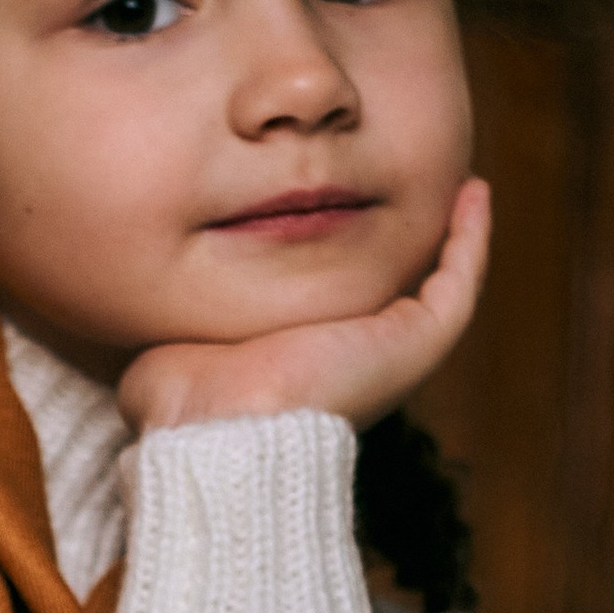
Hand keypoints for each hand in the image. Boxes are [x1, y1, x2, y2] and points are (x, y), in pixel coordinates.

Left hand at [118, 177, 491, 434]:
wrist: (218, 431)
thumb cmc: (183, 405)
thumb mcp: (165, 350)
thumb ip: (167, 328)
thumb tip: (139, 328)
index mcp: (299, 365)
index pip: (330, 304)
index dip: (340, 259)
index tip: (337, 210)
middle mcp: (351, 360)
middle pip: (387, 291)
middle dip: (399, 240)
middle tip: (404, 185)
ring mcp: (389, 353)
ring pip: (434, 284)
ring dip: (450, 234)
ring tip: (457, 181)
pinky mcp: (415, 344)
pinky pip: (458, 283)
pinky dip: (472, 238)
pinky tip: (474, 190)